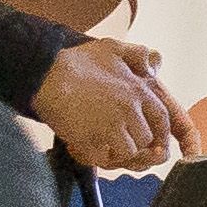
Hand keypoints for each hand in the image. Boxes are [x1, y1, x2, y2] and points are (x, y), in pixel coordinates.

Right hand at [31, 37, 178, 172]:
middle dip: (133, 141)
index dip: (157, 130)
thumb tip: (154, 66)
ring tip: (98, 142)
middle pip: (146, 138)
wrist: (44, 74)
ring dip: (114, 151)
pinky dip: (94, 156)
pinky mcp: (90, 139)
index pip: (162, 118)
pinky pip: (102, 159)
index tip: (146, 136)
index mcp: (139, 90)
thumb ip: (138, 54)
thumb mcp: (112, 48)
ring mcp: (111, 125)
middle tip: (113, 139)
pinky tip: (81, 146)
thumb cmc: (75, 61)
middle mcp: (130, 109)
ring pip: (127, 151)